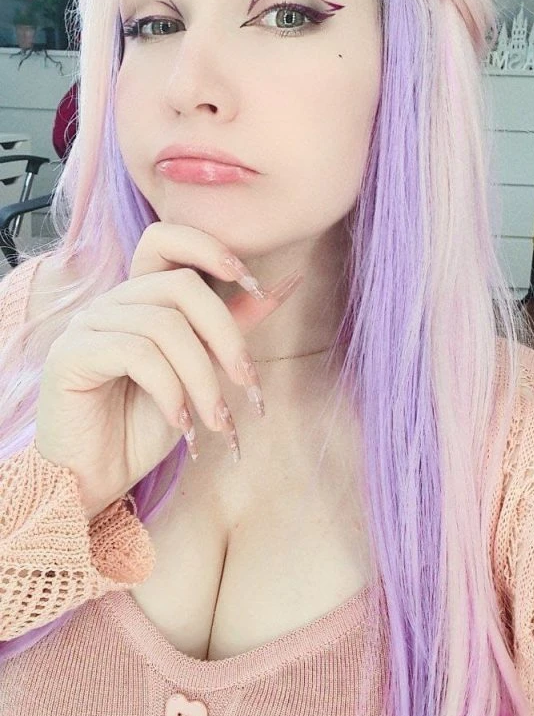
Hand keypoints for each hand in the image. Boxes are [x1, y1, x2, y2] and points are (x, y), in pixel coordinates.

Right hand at [35, 222, 302, 518]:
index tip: (254, 282)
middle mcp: (111, 301)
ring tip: (217, 421)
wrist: (94, 477)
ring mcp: (88, 324)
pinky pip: (137, 354)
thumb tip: (281, 286)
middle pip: (180, 285)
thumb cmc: (143, 424)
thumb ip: (230, 327)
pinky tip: (182, 424)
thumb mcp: (199, 371)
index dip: (209, 248)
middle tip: (248, 383)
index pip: (165, 238)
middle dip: (226, 334)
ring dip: (203, 378)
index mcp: (139, 296)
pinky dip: (171, 391)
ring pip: (165, 326)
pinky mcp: (72, 355)